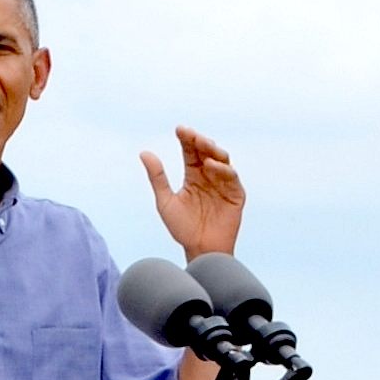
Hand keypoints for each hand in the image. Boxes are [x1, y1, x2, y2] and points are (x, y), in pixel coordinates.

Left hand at [140, 126, 244, 260]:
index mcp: (193, 175)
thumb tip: (144, 153)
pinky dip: (222, 170)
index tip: (179, 129)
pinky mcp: (236, 195)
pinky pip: (231, 178)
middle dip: (200, 141)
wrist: (199, 250)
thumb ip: (157, 178)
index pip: (190, 152)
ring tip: (202, 145)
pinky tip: (211, 166)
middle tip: (191, 135)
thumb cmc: (182, 228)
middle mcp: (209, 176)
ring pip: (221, 160)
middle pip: (207, 152)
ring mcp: (223, 184)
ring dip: (213, 151)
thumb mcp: (165, 201)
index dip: (186, 139)